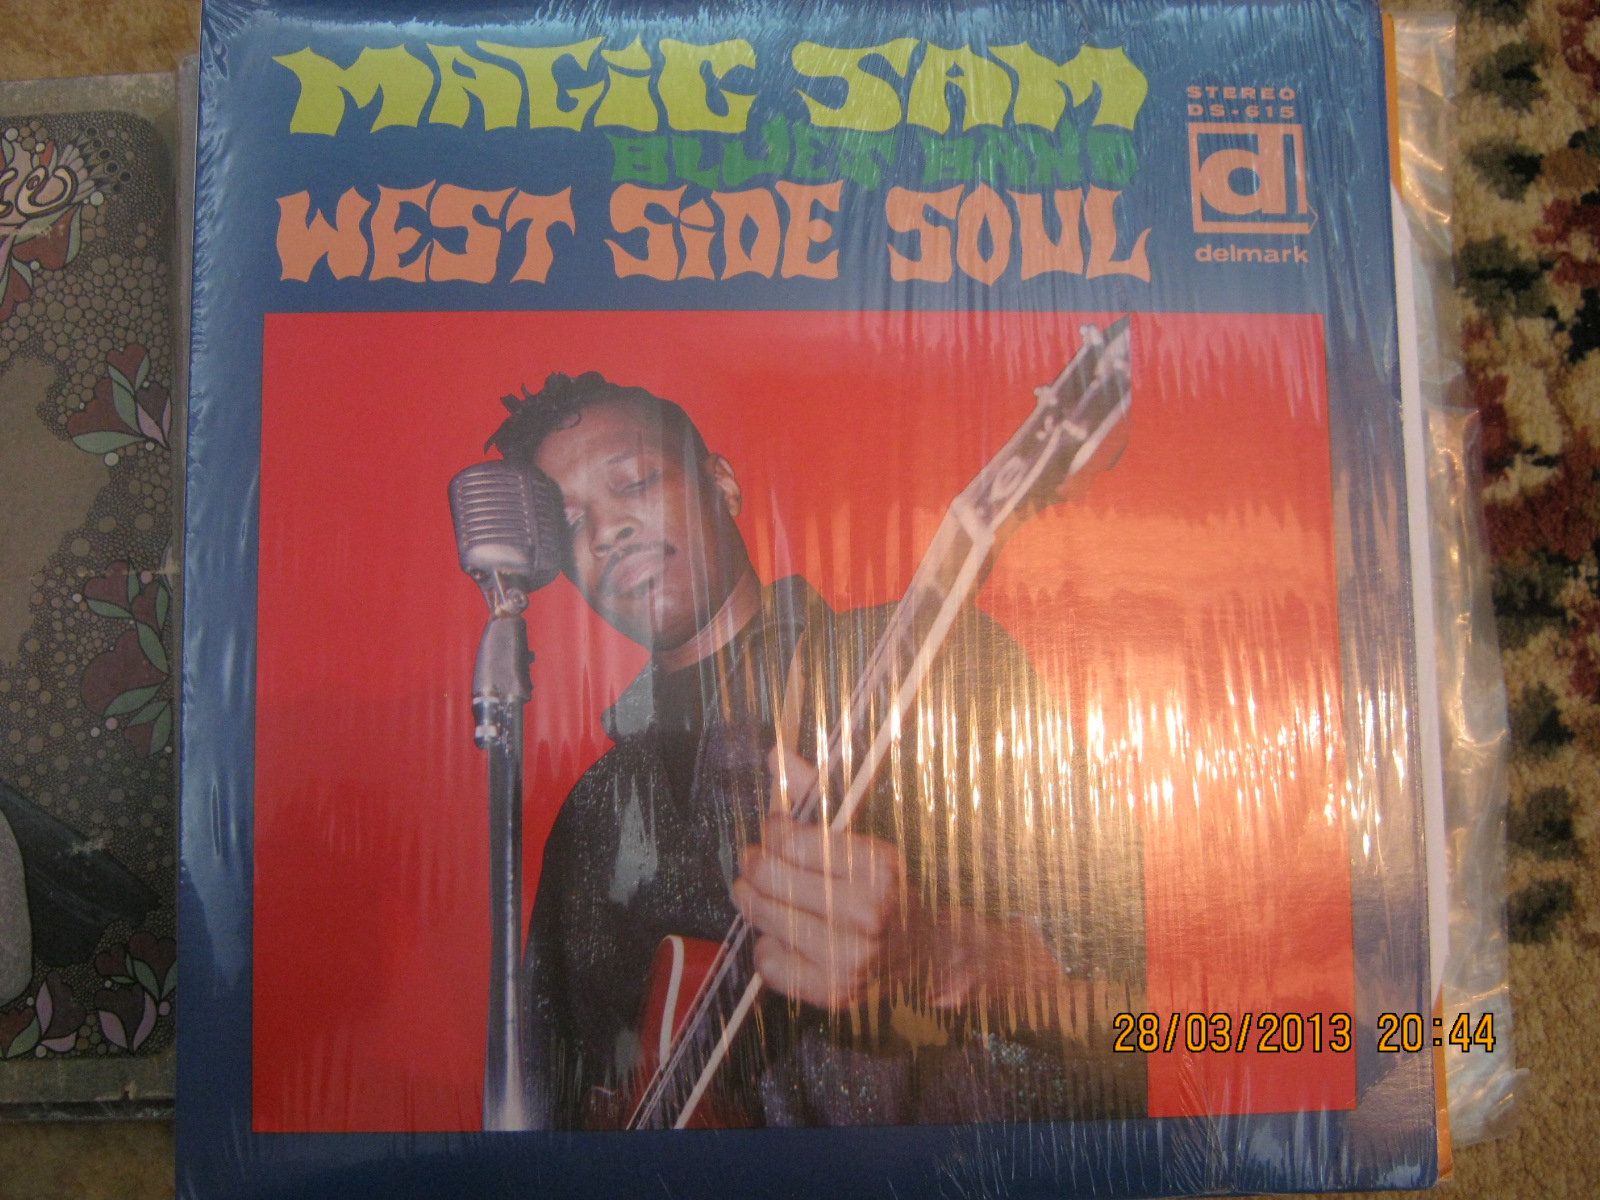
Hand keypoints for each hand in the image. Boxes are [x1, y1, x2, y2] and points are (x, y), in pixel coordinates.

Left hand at [734, 748, 1072, 1013]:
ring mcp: (850, 959)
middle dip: (754, 864)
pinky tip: (781, 933)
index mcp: (878, 867)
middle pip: (772, 880)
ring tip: (758, 891)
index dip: (774, 829)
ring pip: (765, 921)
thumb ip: (819, 792)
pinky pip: (770, 965)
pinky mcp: (834, 992)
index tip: (776, 827)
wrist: (931, 951)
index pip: (792, 840)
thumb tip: (775, 756)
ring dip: (753, 902)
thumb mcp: (866, 833)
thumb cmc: (891, 886)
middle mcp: (866, 915)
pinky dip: (766, 946)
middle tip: (753, 859)